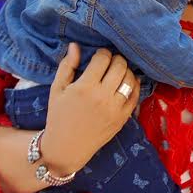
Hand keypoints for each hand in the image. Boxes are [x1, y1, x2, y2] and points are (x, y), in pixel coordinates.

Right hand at [41, 44, 138, 173]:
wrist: (67, 147)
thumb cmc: (59, 116)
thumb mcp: (57, 89)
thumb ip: (67, 66)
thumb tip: (75, 45)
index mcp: (85, 87)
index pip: (103, 59)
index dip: (102, 53)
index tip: (99, 56)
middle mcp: (103, 96)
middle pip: (119, 65)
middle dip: (116, 59)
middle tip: (110, 62)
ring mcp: (115, 108)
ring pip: (130, 79)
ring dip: (126, 70)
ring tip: (119, 71)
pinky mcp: (123, 117)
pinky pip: (136, 96)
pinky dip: (134, 85)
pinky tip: (128, 82)